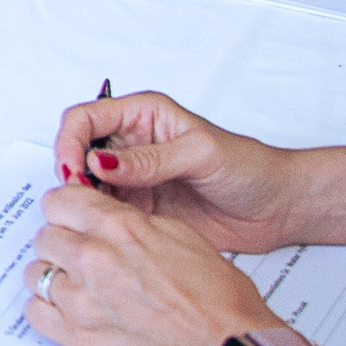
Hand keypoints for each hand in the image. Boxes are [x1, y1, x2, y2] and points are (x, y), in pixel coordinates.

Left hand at [24, 181, 279, 345]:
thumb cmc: (218, 301)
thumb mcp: (182, 236)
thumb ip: (135, 224)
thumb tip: (110, 220)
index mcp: (121, 229)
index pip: (60, 200)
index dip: (66, 209)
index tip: (71, 217)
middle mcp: (95, 259)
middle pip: (46, 235)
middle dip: (62, 242)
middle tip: (80, 254)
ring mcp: (82, 300)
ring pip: (37, 272)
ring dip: (55, 275)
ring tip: (79, 285)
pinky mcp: (77, 337)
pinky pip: (35, 313)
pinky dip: (47, 309)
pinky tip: (68, 309)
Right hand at [50, 90, 309, 249]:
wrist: (275, 208)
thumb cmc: (250, 168)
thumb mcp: (201, 154)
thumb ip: (150, 159)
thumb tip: (102, 160)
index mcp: (144, 116)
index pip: (86, 118)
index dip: (70, 141)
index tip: (72, 168)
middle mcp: (133, 145)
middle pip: (77, 151)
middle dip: (71, 173)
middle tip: (81, 197)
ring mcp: (135, 179)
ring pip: (87, 185)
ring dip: (83, 200)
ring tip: (94, 216)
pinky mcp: (140, 210)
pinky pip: (106, 213)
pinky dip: (99, 222)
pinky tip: (109, 230)